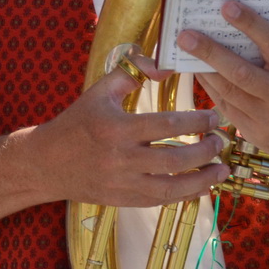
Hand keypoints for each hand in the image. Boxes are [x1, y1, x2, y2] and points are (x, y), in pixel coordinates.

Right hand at [29, 64, 228, 207]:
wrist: (46, 163)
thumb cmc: (77, 122)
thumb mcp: (100, 89)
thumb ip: (133, 72)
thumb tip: (165, 66)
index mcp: (116, 128)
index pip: (167, 125)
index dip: (196, 122)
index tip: (213, 117)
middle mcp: (120, 158)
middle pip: (174, 158)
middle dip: (204, 151)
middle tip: (220, 142)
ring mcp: (121, 183)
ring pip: (171, 187)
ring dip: (202, 180)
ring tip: (222, 170)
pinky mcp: (122, 200)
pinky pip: (160, 201)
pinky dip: (184, 196)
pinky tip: (201, 186)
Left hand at [178, 0, 268, 163]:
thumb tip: (235, 28)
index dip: (250, 24)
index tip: (227, 6)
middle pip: (241, 72)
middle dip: (210, 52)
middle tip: (186, 34)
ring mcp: (268, 119)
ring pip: (228, 91)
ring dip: (203, 69)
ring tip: (185, 49)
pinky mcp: (254, 133)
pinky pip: (225, 106)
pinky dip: (209, 86)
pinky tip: (198, 71)